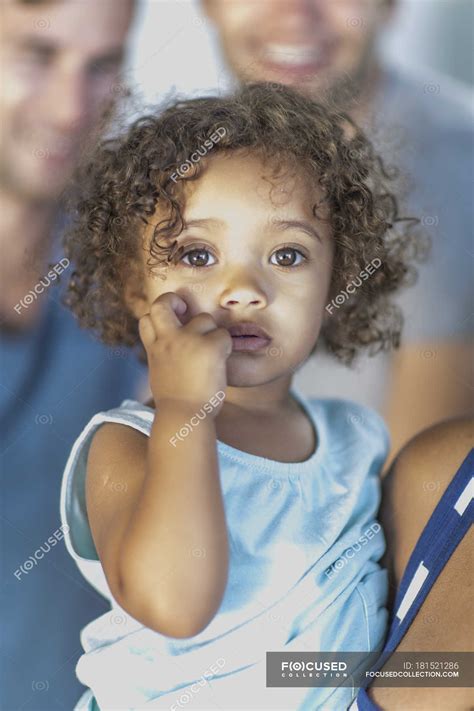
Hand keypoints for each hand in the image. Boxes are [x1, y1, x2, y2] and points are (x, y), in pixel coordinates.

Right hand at [138, 292, 231, 415]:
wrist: (184, 418)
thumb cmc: (177, 404)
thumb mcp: (161, 374)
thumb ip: (165, 356)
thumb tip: (174, 351)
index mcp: (155, 349)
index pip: (147, 318)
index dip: (159, 315)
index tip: (172, 322)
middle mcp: (168, 340)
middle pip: (163, 303)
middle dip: (175, 300)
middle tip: (186, 312)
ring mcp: (188, 341)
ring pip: (205, 318)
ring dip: (212, 333)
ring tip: (212, 356)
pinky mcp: (209, 347)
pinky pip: (224, 335)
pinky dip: (226, 347)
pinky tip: (221, 364)